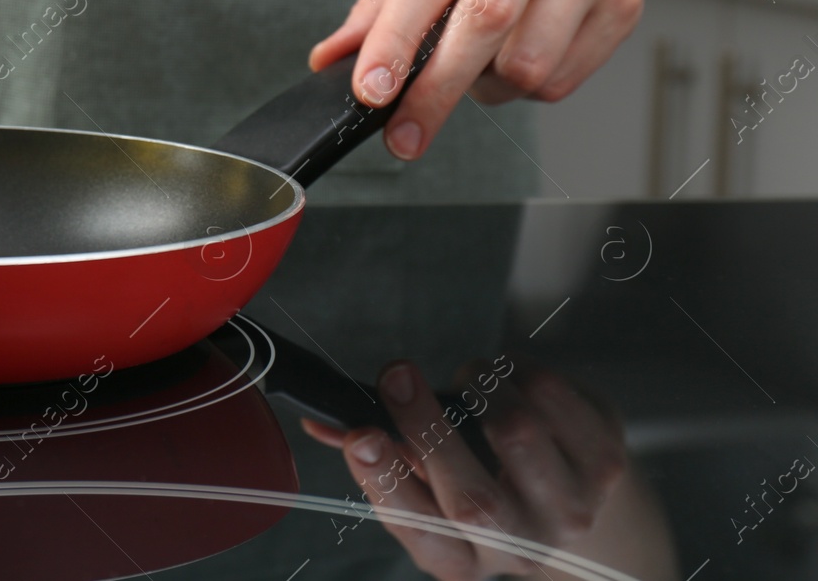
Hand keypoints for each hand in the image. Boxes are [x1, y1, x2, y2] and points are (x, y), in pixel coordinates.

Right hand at [304, 361, 675, 580]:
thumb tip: (321, 422)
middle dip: (424, 423)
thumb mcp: (430, 488)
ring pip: (516, 430)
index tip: (359, 435)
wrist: (579, 507)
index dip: (387, 485)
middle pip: (473, 499)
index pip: (421, 535)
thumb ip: (380, 457)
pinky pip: (552, 395)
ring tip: (468, 381)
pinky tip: (507, 378)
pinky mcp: (606, 461)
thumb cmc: (484, 485)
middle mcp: (520, 547)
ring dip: (477, 385)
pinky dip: (516, 369)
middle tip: (395, 374)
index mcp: (464, 558)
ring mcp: (571, 509)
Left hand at [309, 0, 643, 160]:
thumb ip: (375, 10)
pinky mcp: (625, 1)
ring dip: (487, 87)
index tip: (370, 91)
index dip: (395, 42)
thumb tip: (330, 59)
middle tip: (403, 136)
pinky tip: (521, 53)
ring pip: (527, 63)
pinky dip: (525, 89)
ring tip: (479, 61)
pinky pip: (560, 80)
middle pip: (485, 20)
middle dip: (435, 89)